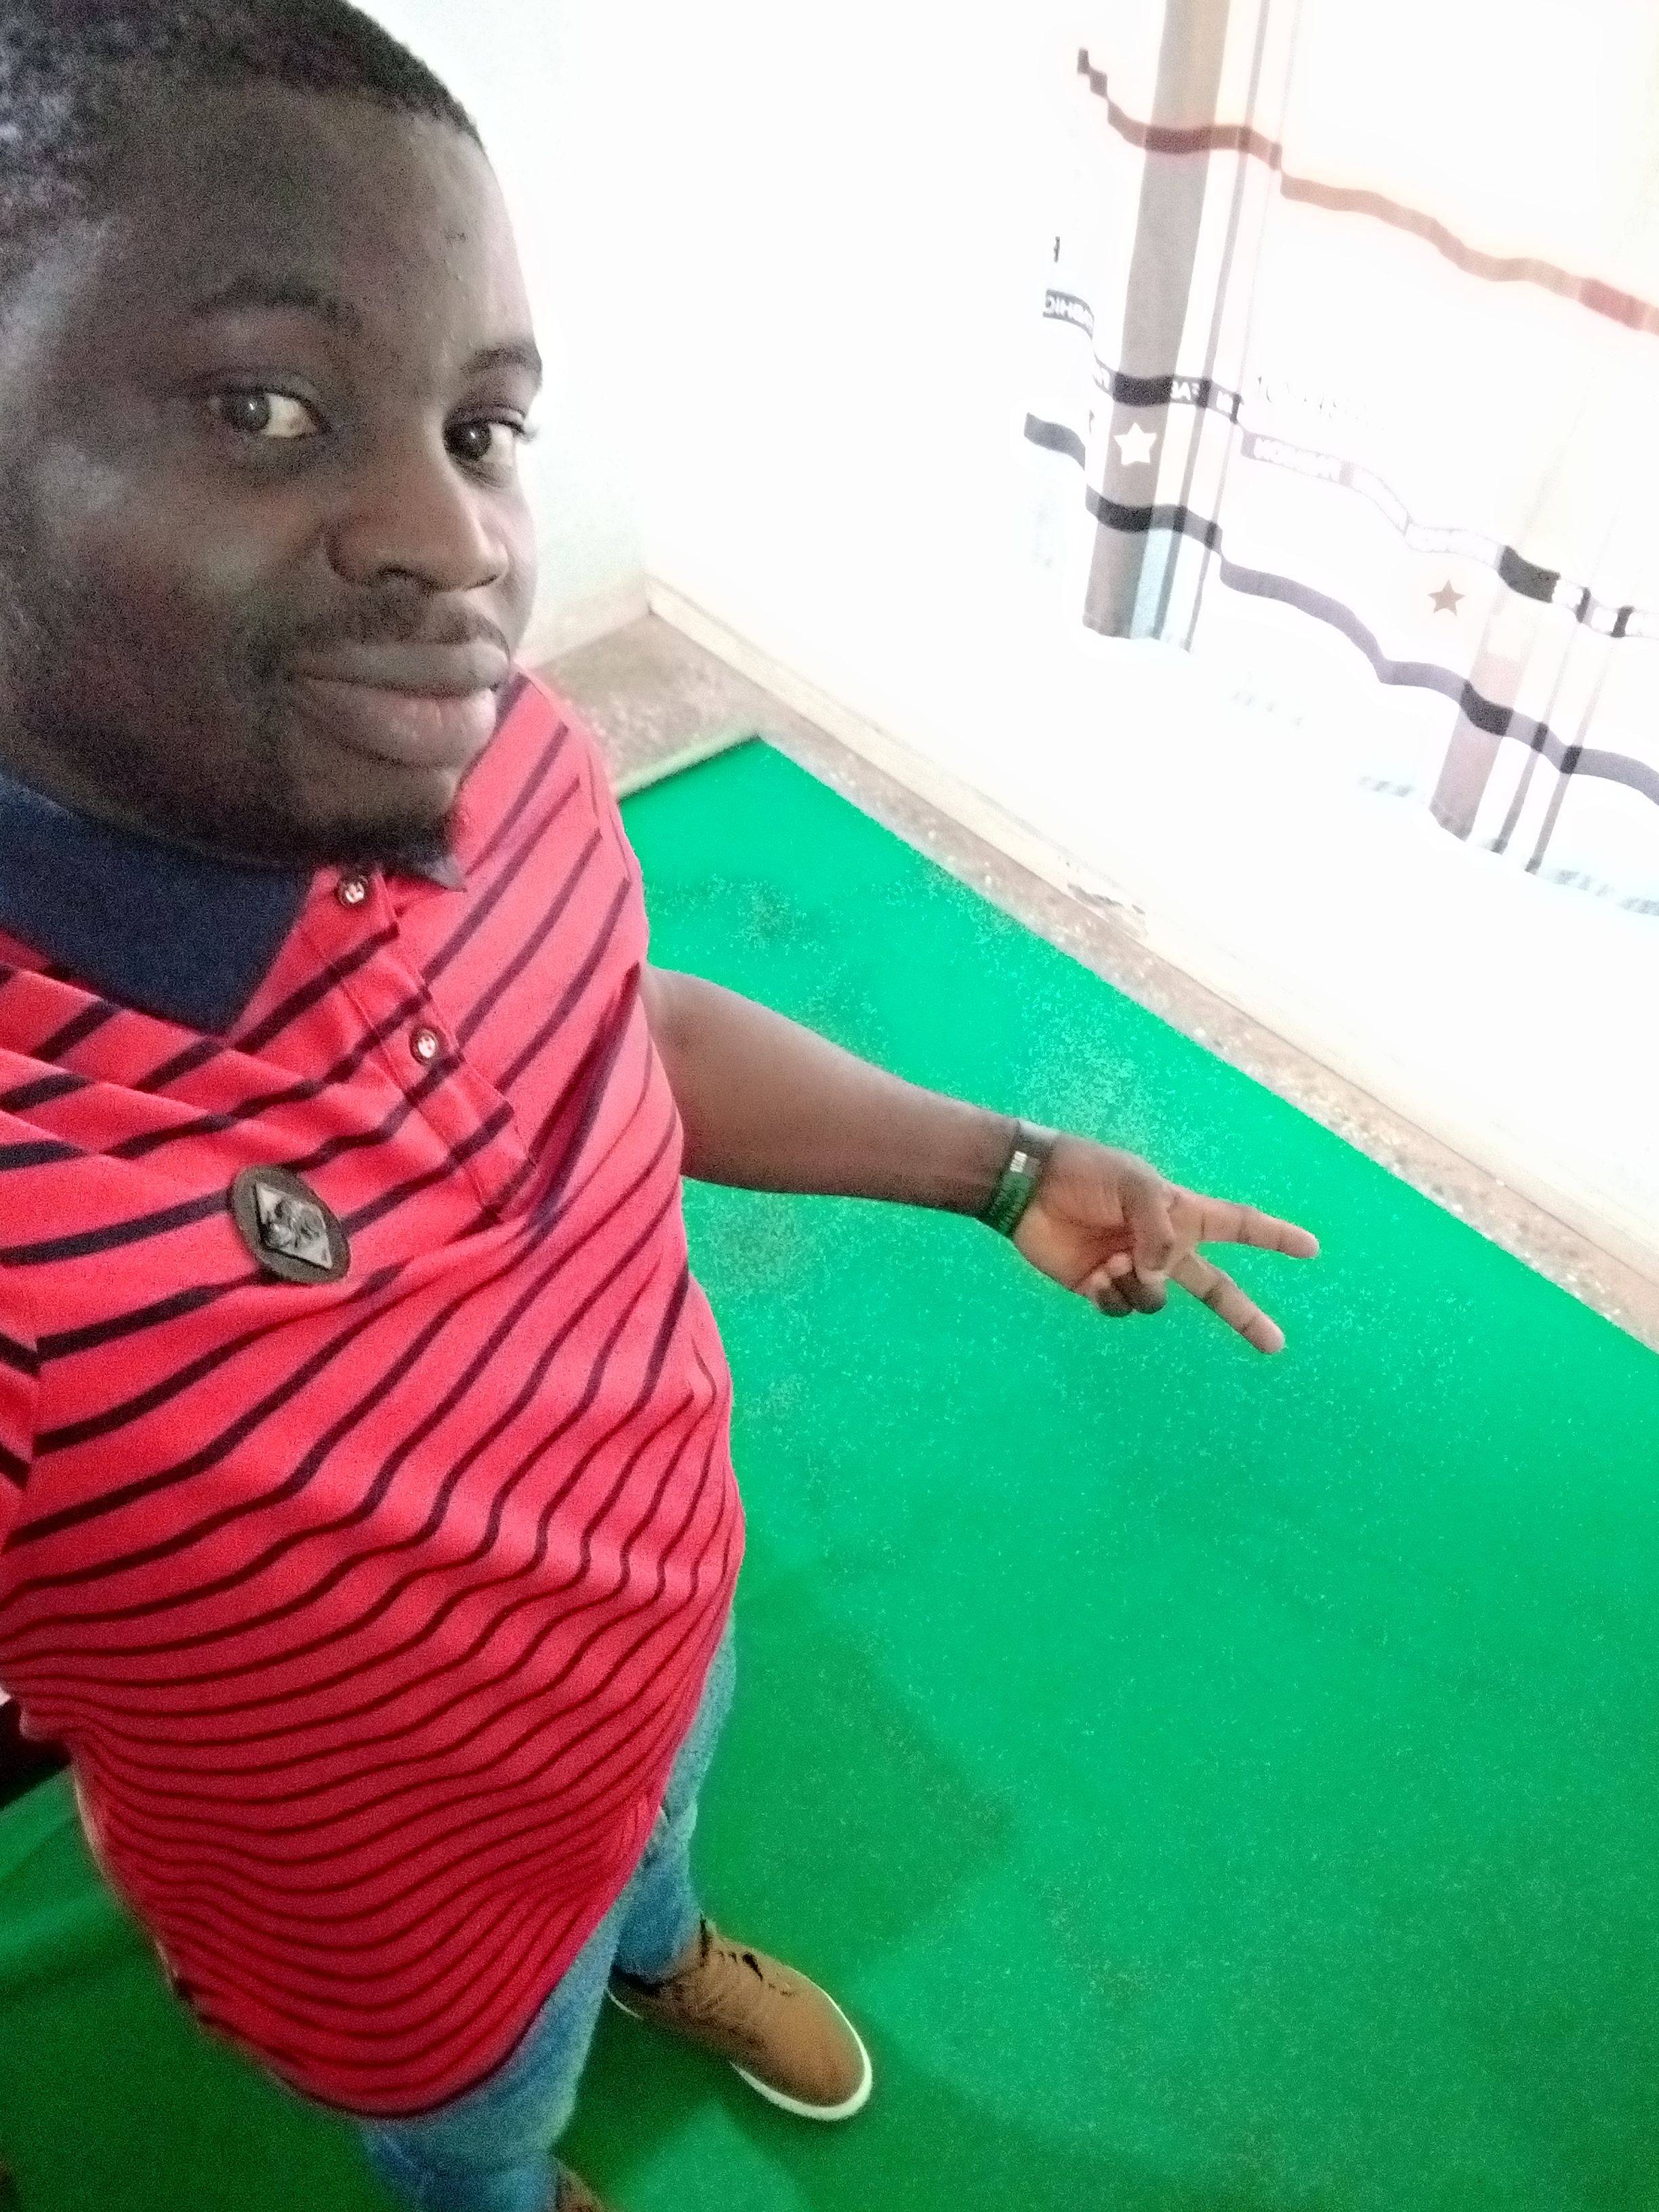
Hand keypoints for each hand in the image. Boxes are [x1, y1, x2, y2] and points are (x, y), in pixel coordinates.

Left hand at [1010, 1135, 1318, 1353]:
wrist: (1029, 1188)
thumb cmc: (1085, 1173)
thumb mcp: (1134, 1185)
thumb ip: (1158, 1231)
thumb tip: (1160, 1278)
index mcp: (1182, 1214)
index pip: (1239, 1226)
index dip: (1275, 1237)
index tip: (1312, 1249)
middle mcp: (1161, 1247)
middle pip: (1214, 1288)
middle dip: (1245, 1316)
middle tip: (1276, 1345)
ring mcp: (1132, 1270)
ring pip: (1156, 1302)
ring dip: (1140, 1288)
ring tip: (1113, 1260)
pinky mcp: (1099, 1288)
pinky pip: (1120, 1310)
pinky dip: (1111, 1296)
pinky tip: (1093, 1274)